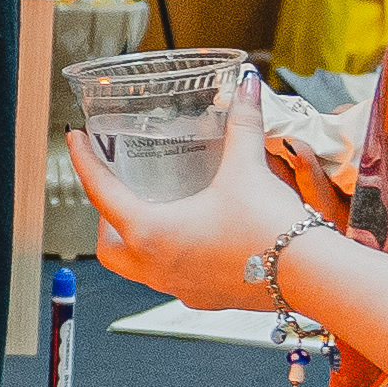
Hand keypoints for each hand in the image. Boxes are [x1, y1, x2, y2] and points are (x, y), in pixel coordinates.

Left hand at [84, 96, 298, 312]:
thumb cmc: (270, 228)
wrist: (310, 275)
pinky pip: (171, 280)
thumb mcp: (247, 168)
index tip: (76, 141)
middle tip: (118, 190)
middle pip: (108, 247)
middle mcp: (158, 267)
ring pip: (137, 269)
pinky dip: (168, 258)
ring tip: (152, 212)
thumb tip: (244, 87)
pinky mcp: (204, 298)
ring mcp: (180, 288)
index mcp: (152, 233)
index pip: (102, 194)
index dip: (85, 162)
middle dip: (106, 219)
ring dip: (135, 242)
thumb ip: (240, 124)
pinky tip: (190, 238)